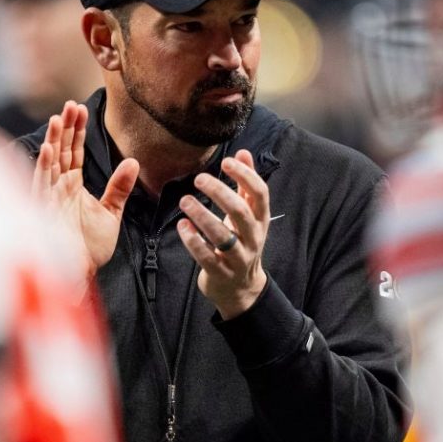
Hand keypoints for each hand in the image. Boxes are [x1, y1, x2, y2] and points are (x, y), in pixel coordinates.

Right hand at [32, 101, 138, 277]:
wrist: (79, 274)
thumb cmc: (89, 248)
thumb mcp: (111, 213)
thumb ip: (120, 188)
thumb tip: (133, 162)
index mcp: (72, 186)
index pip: (73, 152)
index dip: (76, 130)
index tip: (81, 108)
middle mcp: (58, 188)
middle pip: (61, 151)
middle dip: (64, 127)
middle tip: (71, 104)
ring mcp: (49, 198)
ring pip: (50, 163)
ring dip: (53, 141)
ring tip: (58, 118)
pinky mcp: (43, 212)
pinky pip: (42, 185)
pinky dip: (44, 167)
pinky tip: (48, 150)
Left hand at [177, 149, 268, 318]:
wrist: (241, 289)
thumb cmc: (241, 242)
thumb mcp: (248, 215)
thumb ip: (246, 185)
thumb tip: (243, 152)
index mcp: (260, 220)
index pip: (260, 194)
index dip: (246, 175)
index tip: (226, 161)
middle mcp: (253, 238)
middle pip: (240, 212)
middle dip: (219, 193)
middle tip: (198, 178)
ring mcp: (238, 258)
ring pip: (222, 235)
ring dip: (202, 216)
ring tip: (184, 200)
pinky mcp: (221, 273)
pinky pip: (206, 256)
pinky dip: (193, 240)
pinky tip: (182, 226)